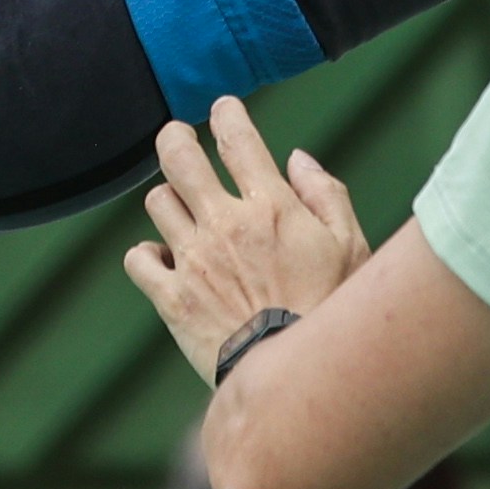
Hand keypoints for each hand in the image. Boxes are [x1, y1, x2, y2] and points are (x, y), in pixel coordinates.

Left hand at [123, 98, 371, 380]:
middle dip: (175, 138)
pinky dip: (147, 256)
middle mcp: (225, 224)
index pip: (237, 137)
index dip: (226, 113)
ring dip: (169, 201)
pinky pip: (138, 258)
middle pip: (178, 155)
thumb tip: (296, 158)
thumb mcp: (352, 247)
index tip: (222, 110)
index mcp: (271, 206)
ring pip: (157, 201)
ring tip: (183, 213)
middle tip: (178, 138)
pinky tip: (165, 261)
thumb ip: (325, 194)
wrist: (295, 379)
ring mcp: (193, 260)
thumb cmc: (331, 312)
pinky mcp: (171, 297)